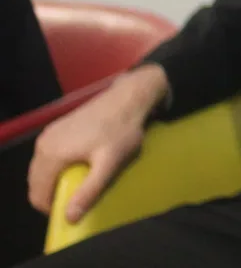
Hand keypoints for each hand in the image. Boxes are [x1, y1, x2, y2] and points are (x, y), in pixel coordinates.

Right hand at [28, 64, 166, 221]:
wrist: (128, 98)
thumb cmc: (121, 131)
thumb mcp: (109, 164)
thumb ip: (89, 191)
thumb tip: (70, 218)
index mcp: (51, 155)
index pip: (37, 194)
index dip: (51, 208)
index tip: (72, 210)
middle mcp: (43, 145)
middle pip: (37, 183)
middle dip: (52, 194)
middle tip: (77, 197)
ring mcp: (48, 134)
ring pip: (41, 170)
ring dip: (54, 181)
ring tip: (79, 182)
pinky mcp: (56, 128)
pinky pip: (48, 156)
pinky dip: (57, 167)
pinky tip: (78, 165)